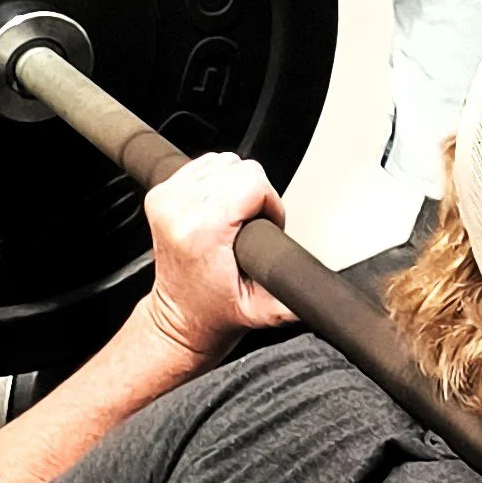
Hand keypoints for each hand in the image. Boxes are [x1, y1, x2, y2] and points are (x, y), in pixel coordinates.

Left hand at [142, 154, 295, 361]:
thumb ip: (294, 296)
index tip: (265, 227)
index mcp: (201, 231)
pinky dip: (216, 183)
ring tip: (233, 219)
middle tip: (250, 228)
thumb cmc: (213, 314)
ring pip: (223, 162)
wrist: (178, 321)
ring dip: (234, 186)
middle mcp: (178, 210)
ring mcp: (166, 200)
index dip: (269, 203)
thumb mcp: (263, 311)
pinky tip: (217, 210)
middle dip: (254, 194)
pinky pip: (203, 166)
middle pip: (240, 167)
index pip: (252, 181)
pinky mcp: (160, 195)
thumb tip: (321, 284)